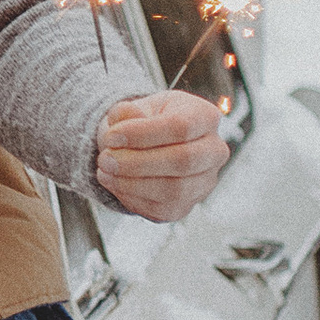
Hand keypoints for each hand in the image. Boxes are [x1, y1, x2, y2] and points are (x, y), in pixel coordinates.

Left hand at [95, 89, 230, 223]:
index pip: (181, 127)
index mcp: (205, 117)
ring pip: (174, 190)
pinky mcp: (186, 206)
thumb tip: (122, 116)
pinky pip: (162, 209)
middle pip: (183, 161)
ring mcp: (204, 182)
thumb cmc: (141, 123)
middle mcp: (214, 151)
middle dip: (138, 162)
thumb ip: (125, 112)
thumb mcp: (132, 109)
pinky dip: (132, 198)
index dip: (143, 134)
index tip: (111, 136)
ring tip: (105, 171)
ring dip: (132, 183)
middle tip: (105, 158)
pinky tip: (114, 182)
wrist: (141, 147)